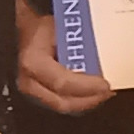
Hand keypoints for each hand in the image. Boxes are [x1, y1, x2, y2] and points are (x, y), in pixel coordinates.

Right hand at [14, 0, 111, 115]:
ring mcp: (31, 92)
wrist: (25, 32)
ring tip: (103, 93)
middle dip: (89, 99)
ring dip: (86, 101)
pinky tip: (92, 93)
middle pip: (64, 102)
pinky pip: (61, 103)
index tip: (105, 85)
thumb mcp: (60, 30)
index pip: (63, 83)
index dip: (86, 87)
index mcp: (34, 63)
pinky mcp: (37, 96)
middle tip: (108, 91)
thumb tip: (103, 60)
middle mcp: (29, 82)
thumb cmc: (43, 28)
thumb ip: (79, 46)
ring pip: (64, 106)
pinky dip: (79, 100)